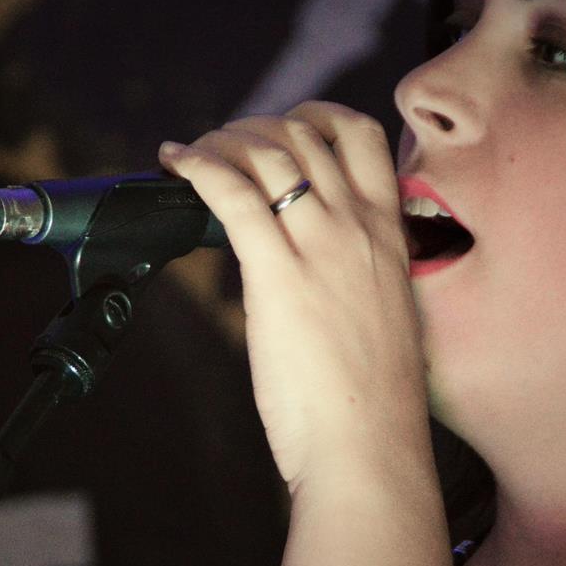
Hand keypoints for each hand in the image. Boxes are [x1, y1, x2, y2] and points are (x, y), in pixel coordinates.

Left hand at [157, 101, 430, 495]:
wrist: (371, 447)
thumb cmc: (373, 402)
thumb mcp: (382, 317)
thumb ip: (355, 277)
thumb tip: (313, 273)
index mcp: (389, 236)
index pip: (361, 136)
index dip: (313, 117)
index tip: (278, 132)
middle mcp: (358, 227)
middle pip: (304, 134)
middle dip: (254, 127)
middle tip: (221, 146)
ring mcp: (321, 246)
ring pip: (268, 152)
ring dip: (221, 141)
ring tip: (193, 154)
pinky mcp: (278, 274)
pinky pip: (231, 193)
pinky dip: (198, 165)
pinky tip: (175, 163)